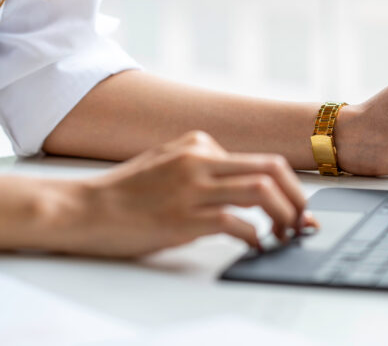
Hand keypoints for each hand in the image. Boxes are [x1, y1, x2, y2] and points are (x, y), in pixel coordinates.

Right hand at [29, 131, 317, 256]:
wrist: (83, 209)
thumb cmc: (126, 191)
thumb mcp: (168, 159)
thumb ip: (204, 163)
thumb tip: (246, 184)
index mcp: (199, 143)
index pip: (262, 160)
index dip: (289, 186)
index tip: (297, 207)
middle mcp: (200, 160)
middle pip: (272, 168)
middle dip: (298, 197)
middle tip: (303, 220)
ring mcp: (191, 187)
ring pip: (261, 191)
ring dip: (284, 215)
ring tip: (286, 235)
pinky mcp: (181, 218)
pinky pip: (234, 223)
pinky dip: (254, 236)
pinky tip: (255, 246)